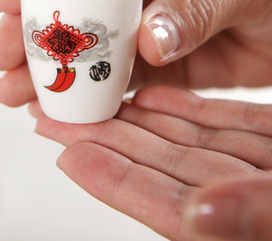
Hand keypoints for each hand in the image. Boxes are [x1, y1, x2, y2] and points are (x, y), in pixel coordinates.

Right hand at [0, 0, 271, 106]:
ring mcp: (133, 17)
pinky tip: (50, 104)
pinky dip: (79, 89)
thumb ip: (197, 5)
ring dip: (43, 65)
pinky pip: (104, 73)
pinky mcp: (143, 57)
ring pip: (77, 40)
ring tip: (9, 90)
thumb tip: (146, 42)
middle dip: (27, 27)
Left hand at [30, 85, 271, 240]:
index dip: (111, 179)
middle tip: (61, 118)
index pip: (160, 203)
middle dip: (106, 139)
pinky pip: (215, 121)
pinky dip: (179, 107)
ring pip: (179, 139)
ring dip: (135, 119)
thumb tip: (197, 213)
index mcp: (235, 216)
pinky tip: (149, 94)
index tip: (68, 155)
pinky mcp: (265, 140)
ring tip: (94, 99)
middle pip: (158, 165)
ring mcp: (248, 163)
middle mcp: (234, 191)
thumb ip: (254, 216)